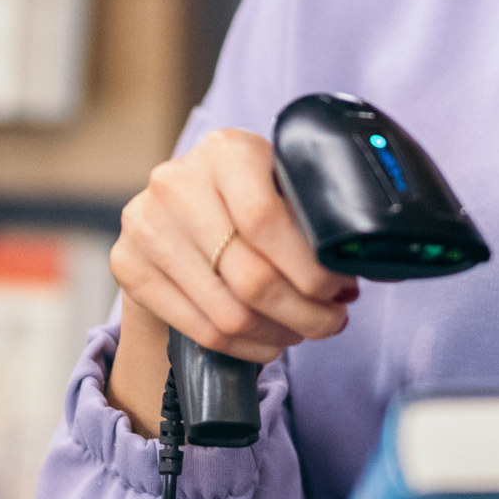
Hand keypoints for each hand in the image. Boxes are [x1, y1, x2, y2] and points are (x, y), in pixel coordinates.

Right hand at [106, 128, 357, 431]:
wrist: (176, 216)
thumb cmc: (244, 204)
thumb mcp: (280, 190)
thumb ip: (315, 218)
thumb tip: (370, 263)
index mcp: (225, 150)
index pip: (267, 220)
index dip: (310, 268)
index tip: (339, 290)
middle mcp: (176, 182)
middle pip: (250, 275)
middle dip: (304, 311)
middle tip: (332, 322)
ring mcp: (144, 223)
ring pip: (228, 311)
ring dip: (278, 333)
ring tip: (303, 331)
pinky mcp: (128, 264)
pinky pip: (200, 329)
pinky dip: (246, 347)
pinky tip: (269, 341)